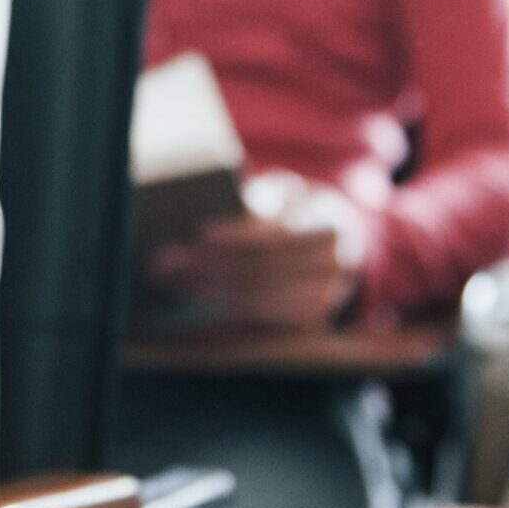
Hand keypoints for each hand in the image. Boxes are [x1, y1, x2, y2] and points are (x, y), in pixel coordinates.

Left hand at [149, 171, 367, 329]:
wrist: (338, 237)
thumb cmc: (296, 207)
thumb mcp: (283, 190)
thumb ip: (256, 199)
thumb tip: (210, 219)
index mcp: (330, 218)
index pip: (279, 233)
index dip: (240, 235)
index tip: (203, 234)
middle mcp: (335, 260)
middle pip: (264, 268)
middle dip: (213, 265)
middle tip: (170, 260)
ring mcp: (329, 292)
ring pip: (261, 296)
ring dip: (212, 288)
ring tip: (176, 276)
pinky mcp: (315, 316)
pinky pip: (266, 317)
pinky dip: (230, 306)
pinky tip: (202, 293)